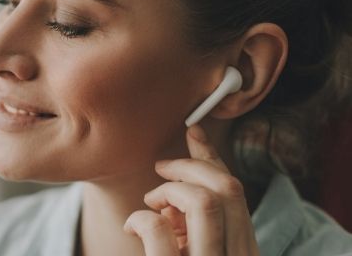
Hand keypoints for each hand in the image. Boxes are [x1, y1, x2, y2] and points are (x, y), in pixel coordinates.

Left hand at [123, 125, 259, 255]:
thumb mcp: (194, 250)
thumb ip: (193, 225)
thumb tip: (175, 193)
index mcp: (243, 250)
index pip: (236, 194)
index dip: (213, 157)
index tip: (193, 131)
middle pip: (228, 189)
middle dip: (191, 165)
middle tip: (161, 166)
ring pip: (203, 202)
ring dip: (170, 190)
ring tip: (151, 203)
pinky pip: (157, 228)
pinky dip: (140, 218)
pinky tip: (132, 229)